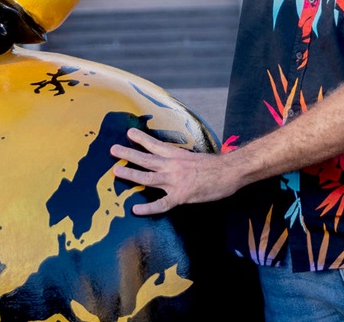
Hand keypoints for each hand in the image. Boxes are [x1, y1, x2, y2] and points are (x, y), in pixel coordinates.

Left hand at [110, 128, 242, 215]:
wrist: (229, 172)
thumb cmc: (215, 165)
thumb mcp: (194, 157)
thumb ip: (180, 160)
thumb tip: (171, 160)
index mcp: (176, 155)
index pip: (155, 145)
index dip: (141, 139)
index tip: (129, 133)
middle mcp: (172, 165)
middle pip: (145, 159)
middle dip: (128, 154)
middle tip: (113, 150)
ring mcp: (175, 181)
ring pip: (148, 178)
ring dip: (131, 174)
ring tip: (116, 171)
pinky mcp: (181, 196)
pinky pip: (161, 204)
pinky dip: (148, 208)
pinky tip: (136, 210)